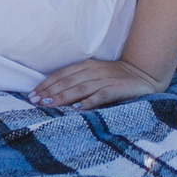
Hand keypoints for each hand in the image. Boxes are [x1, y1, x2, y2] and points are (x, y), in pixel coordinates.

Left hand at [30, 58, 167, 111]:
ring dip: (63, 97)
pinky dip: (88, 102)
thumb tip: (53, 95)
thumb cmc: (115, 78)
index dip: (46, 84)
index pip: (62, 75)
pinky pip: (100, 95)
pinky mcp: (117, 89)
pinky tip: (77, 109)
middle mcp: (93, 71)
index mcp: (86, 66)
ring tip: (49, 105)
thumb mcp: (95, 76)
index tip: (32, 94)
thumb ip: (79, 82)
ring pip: (80, 88)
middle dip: (49, 92)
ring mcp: (105, 80)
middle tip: (34, 101)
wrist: (144, 74)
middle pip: (67, 82)